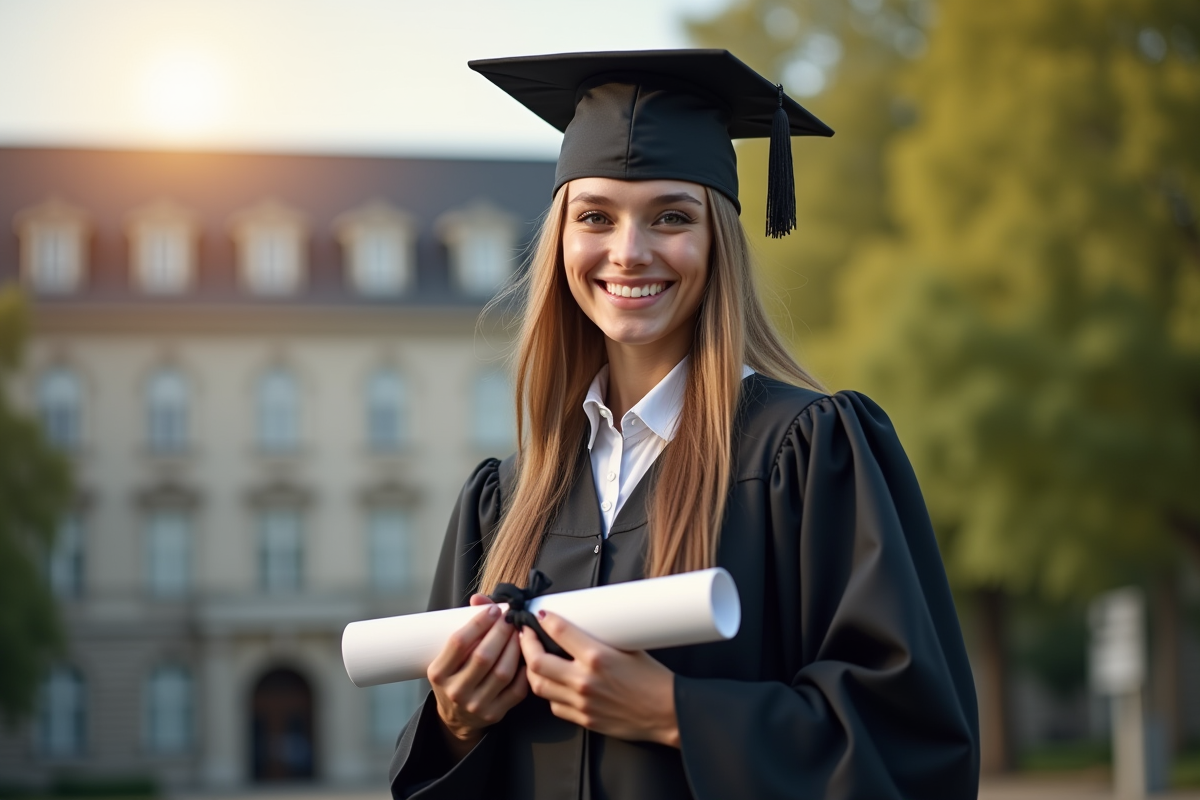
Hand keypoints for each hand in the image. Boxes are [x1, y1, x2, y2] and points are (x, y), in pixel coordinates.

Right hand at [427, 594, 528, 760]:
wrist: (456, 716)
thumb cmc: (455, 675)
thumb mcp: (450, 655)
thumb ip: (466, 627)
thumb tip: (479, 599)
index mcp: (439, 673)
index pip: (458, 642)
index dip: (478, 623)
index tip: (493, 610)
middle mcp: (455, 691)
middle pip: (483, 656)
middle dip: (501, 632)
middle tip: (511, 618)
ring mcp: (476, 705)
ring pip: (502, 672)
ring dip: (515, 647)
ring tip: (520, 632)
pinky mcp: (495, 714)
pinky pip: (517, 690)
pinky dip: (524, 670)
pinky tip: (526, 655)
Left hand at [518, 611, 679, 747]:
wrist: (667, 713)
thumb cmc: (654, 679)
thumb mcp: (628, 648)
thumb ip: (599, 641)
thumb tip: (582, 627)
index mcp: (597, 656)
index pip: (559, 631)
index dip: (544, 619)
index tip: (539, 615)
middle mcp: (584, 680)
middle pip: (537, 661)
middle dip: (525, 644)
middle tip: (526, 635)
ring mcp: (581, 702)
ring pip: (539, 686)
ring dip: (532, 670)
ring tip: (533, 658)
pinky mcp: (584, 719)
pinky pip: (554, 706)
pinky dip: (549, 693)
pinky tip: (552, 684)